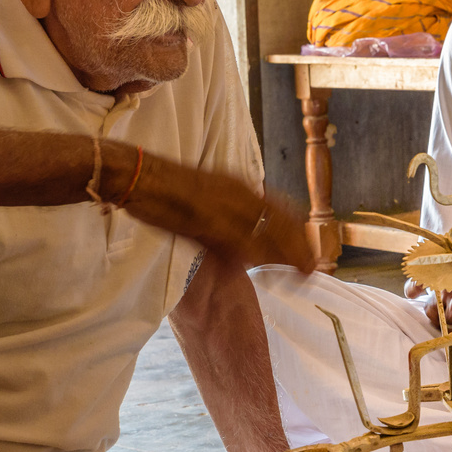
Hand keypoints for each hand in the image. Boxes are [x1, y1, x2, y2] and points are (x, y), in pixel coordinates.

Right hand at [121, 151, 313, 271]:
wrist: (138, 176)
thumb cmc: (165, 192)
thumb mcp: (208, 203)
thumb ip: (228, 225)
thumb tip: (246, 252)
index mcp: (241, 187)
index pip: (282, 209)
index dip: (299, 232)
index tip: (311, 251)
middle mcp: (240, 193)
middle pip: (282, 222)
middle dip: (302, 247)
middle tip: (313, 269)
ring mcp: (226, 205)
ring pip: (268, 232)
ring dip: (287, 254)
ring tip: (301, 274)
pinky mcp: (209, 219)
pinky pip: (239, 240)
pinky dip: (255, 255)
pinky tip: (265, 269)